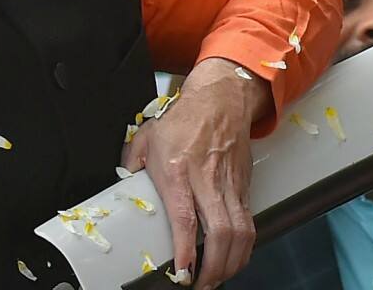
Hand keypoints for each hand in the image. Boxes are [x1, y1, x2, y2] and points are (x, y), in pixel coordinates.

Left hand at [121, 58, 267, 288]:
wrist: (221, 101)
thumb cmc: (184, 119)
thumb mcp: (147, 137)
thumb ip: (132, 163)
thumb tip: (123, 184)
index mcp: (178, 171)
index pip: (185, 217)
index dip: (186, 248)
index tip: (183, 270)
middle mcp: (207, 181)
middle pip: (221, 233)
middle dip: (214, 267)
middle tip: (201, 284)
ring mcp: (230, 186)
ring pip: (241, 233)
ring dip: (232, 263)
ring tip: (216, 278)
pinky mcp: (244, 188)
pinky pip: (249, 224)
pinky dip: (243, 248)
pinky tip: (233, 259)